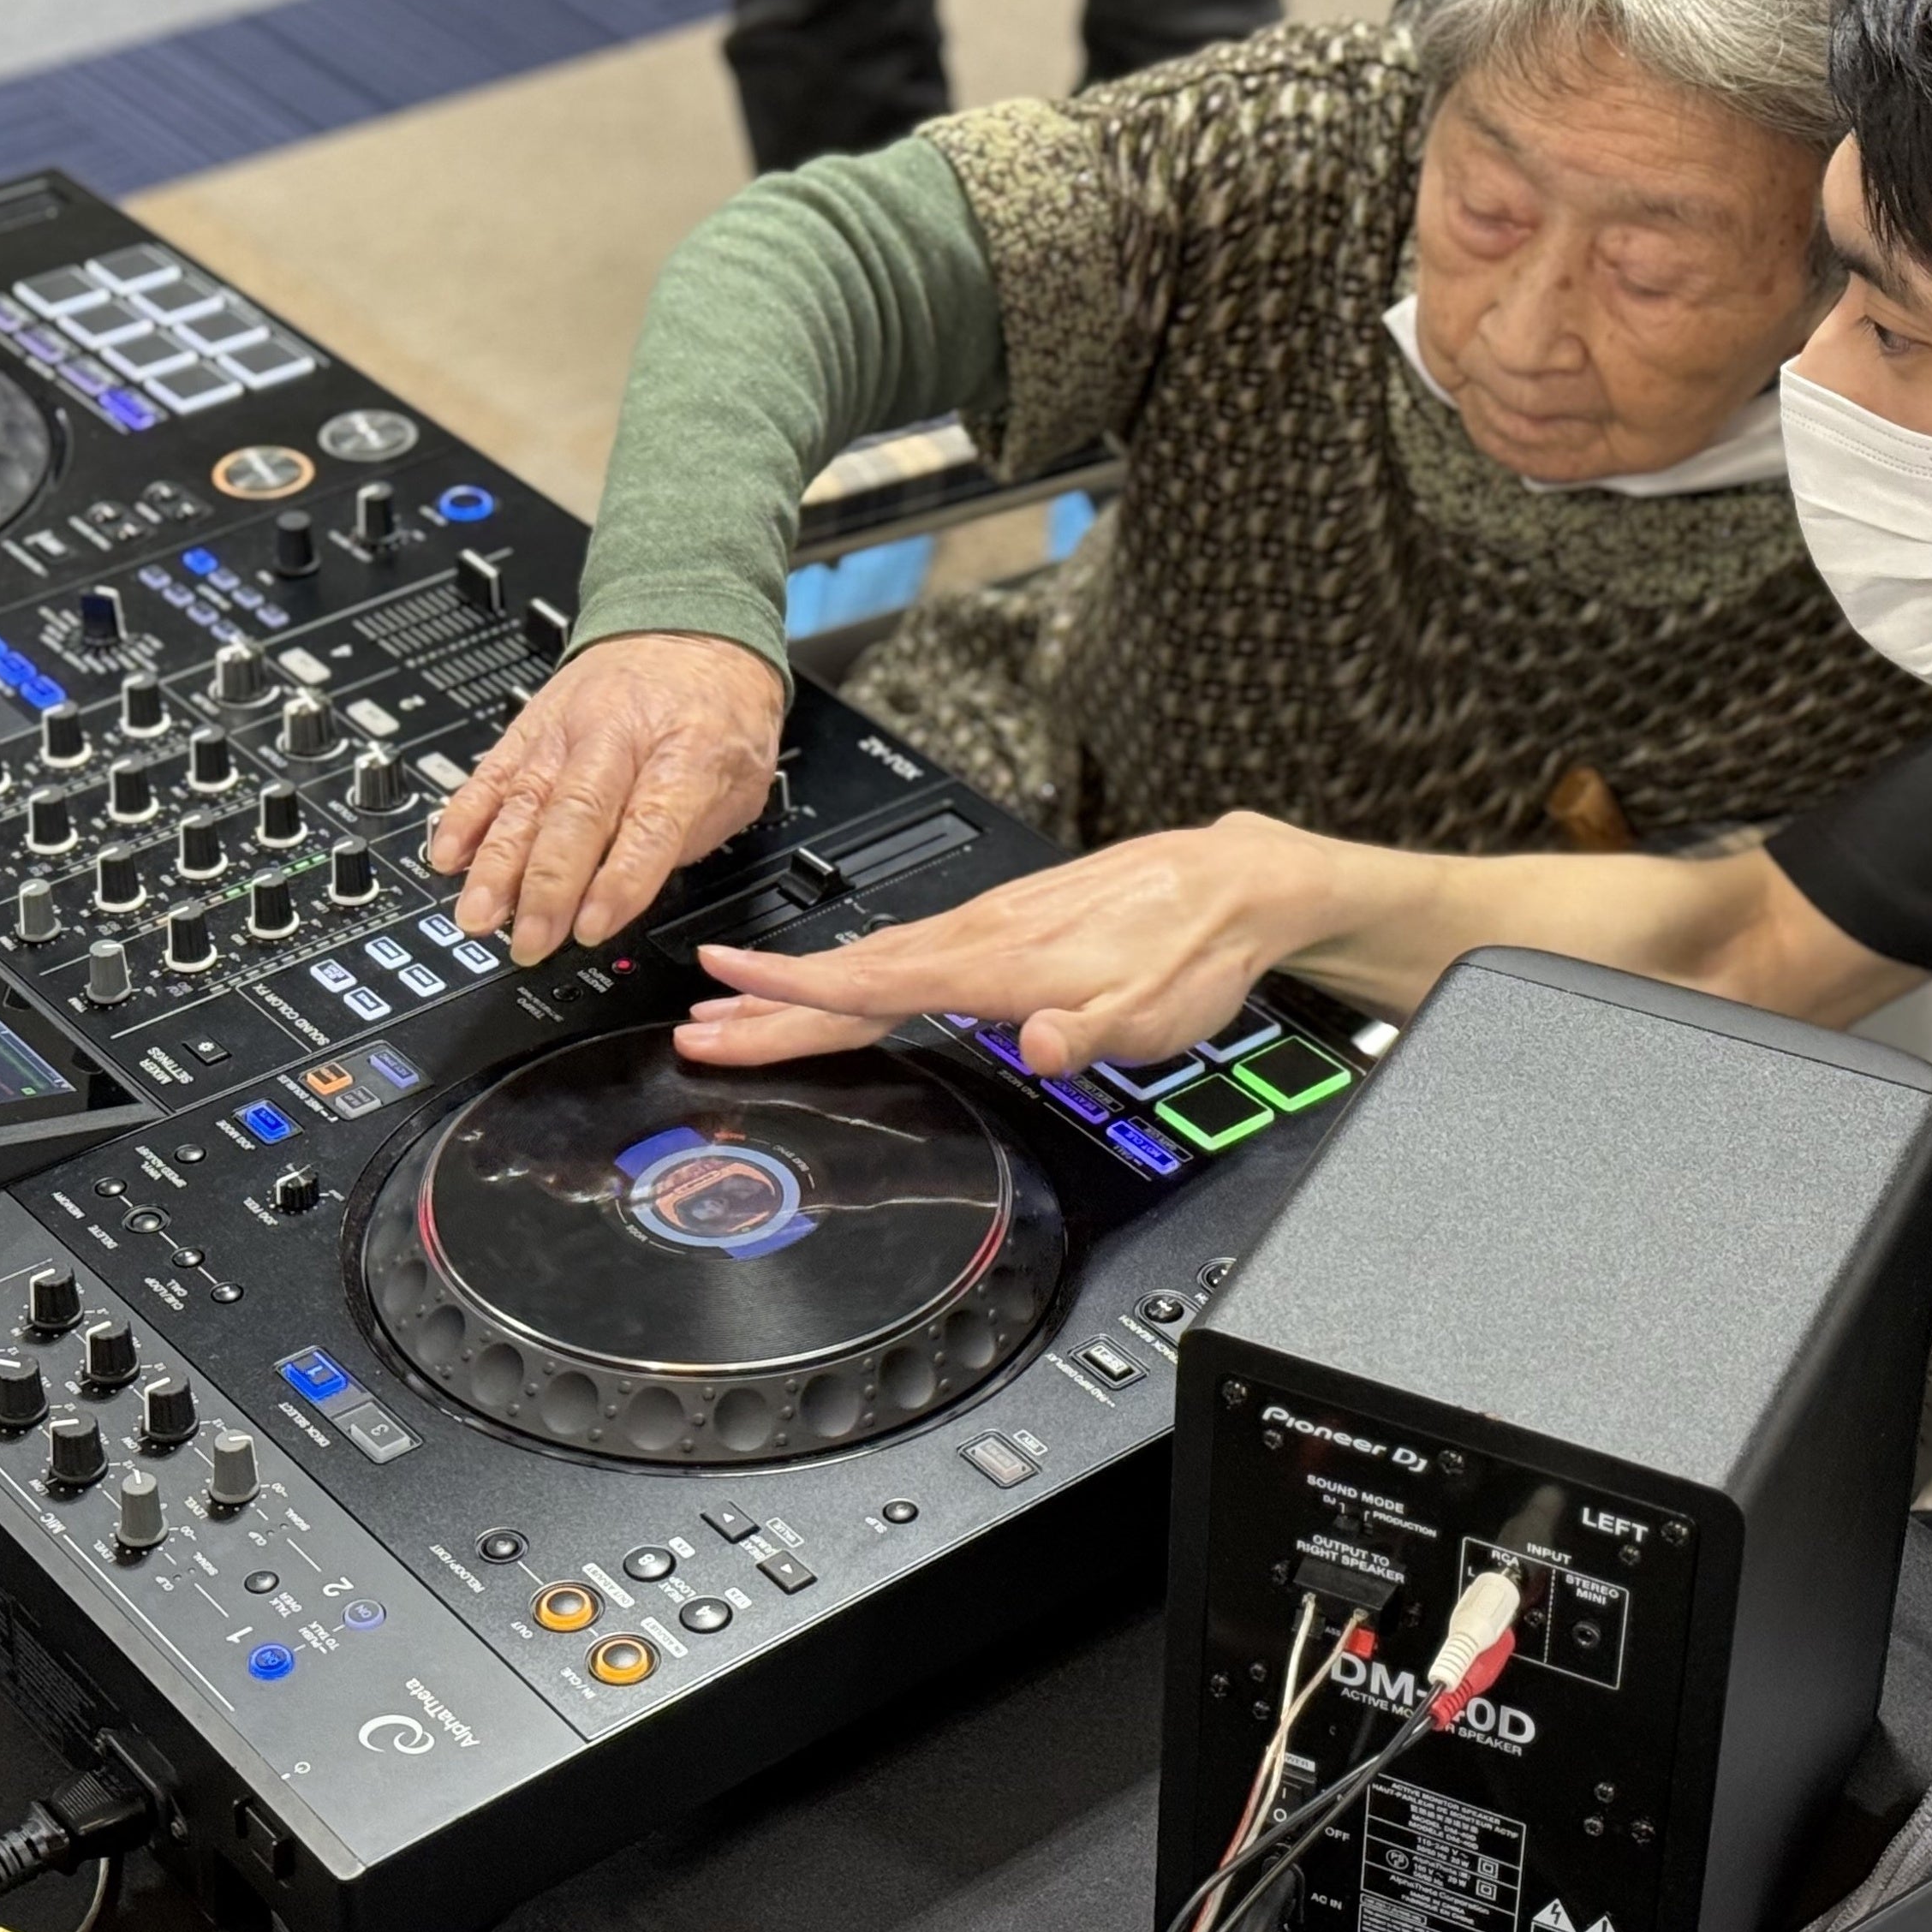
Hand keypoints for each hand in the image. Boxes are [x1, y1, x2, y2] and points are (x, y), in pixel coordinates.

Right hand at [426, 632, 783, 962]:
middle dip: (547, 887)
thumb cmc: (718, 711)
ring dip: (496, 864)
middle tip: (528, 940)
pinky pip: (491, 773)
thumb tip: (631, 894)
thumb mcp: (741, 780)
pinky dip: (465, 816)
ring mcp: (566, 730)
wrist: (689, 626)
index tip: (592, 927)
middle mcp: (618, 736)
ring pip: (525, 799)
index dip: (618, 882)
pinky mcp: (530, 727)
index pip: (648, 824)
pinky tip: (448, 855)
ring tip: (477, 915)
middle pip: (576, 815)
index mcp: (686, 752)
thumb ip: (691, 837)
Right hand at [675, 813, 1346, 1069]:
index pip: (876, 983)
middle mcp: (981, 937)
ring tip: (736, 1010)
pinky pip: (904, 953)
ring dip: (798, 989)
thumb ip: (1090, 1032)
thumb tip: (1040, 1047)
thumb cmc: (1194, 949)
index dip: (794, 992)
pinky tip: (836, 986)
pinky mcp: (1002, 927)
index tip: (725, 987)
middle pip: (854, 977)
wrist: (1235, 884)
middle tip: (696, 1024)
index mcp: (1002, 963)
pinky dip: (852, 972)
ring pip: (872, 963)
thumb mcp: (1155, 1012)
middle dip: (769, 1004)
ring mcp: (987, 927)